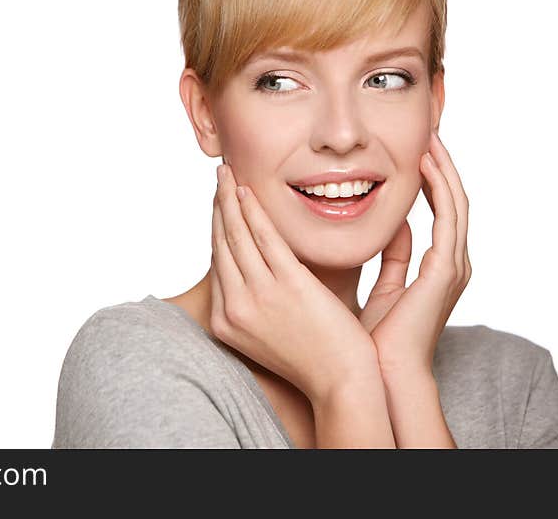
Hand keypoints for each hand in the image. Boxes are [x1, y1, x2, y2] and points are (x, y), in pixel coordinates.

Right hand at [211, 163, 379, 403]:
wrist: (341, 384)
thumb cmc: (312, 359)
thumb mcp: (267, 334)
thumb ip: (256, 302)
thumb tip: (257, 270)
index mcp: (226, 321)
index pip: (218, 263)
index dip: (216, 227)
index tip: (219, 203)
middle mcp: (235, 308)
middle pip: (221, 244)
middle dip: (218, 205)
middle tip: (220, 177)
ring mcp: (260, 296)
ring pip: (237, 235)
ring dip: (230, 198)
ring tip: (228, 174)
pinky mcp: (288, 286)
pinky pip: (265, 238)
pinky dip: (254, 211)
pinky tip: (248, 191)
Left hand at [358, 129, 471, 375]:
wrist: (380, 374)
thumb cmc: (375, 338)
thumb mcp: (383, 287)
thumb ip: (393, 256)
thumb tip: (395, 225)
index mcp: (440, 268)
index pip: (442, 210)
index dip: (432, 178)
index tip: (416, 150)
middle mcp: (454, 264)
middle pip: (454, 200)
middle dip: (442, 165)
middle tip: (428, 131)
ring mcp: (454, 267)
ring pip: (456, 203)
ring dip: (444, 168)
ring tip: (430, 136)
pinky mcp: (446, 271)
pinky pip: (448, 218)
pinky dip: (440, 188)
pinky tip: (425, 164)